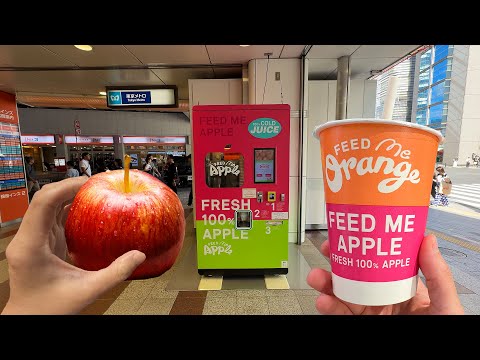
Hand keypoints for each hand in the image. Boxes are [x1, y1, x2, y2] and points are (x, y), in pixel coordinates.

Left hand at [1, 176, 145, 314]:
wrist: (29, 318)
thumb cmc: (50, 309)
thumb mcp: (86, 292)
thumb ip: (115, 274)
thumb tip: (139, 256)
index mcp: (30, 246)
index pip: (44, 202)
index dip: (67, 187)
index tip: (90, 183)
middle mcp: (28, 237)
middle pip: (45, 198)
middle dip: (71, 186)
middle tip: (98, 184)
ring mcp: (32, 238)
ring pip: (48, 204)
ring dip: (70, 195)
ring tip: (96, 191)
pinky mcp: (40, 241)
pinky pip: (54, 215)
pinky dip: (70, 207)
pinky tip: (89, 208)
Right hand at [307, 234, 463, 314]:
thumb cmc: (443, 330)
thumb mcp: (444, 303)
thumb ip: (437, 274)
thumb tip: (428, 240)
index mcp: (402, 289)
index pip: (379, 262)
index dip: (363, 246)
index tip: (351, 234)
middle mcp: (383, 300)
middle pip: (355, 276)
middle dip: (336, 262)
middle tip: (327, 249)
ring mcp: (369, 313)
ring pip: (342, 295)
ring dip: (326, 283)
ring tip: (317, 277)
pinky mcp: (358, 324)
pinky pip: (340, 314)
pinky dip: (328, 307)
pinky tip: (323, 302)